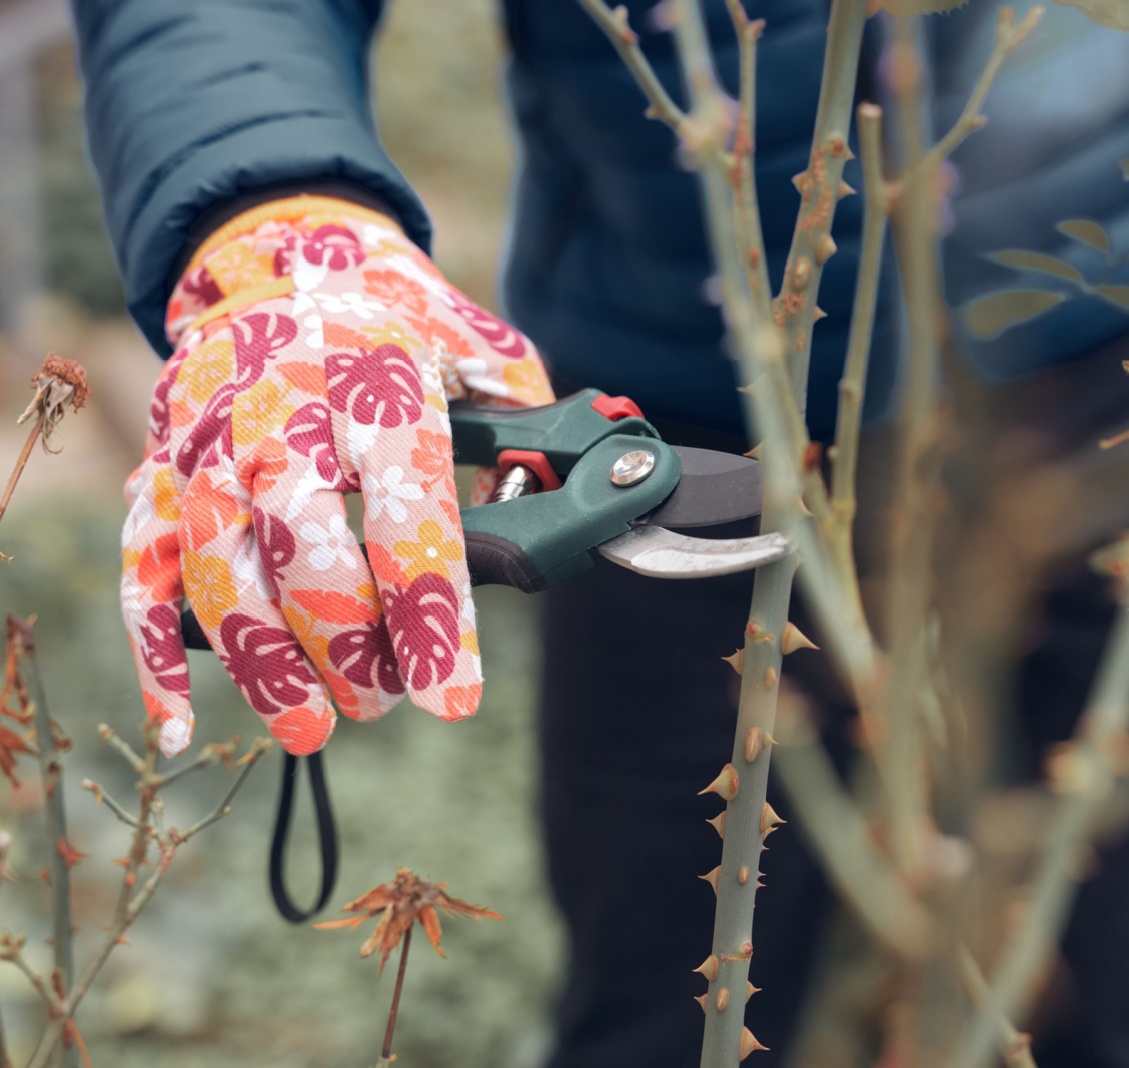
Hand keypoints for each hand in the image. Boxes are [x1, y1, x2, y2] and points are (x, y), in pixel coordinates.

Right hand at [121, 196, 553, 756]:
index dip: (428, 611)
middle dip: (343, 639)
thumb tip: (583, 505)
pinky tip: (185, 722)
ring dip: (263, 659)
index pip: (407, 509)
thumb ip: (534, 431)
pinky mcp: (160, 469)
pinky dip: (156, 650)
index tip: (451, 695)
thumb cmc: (399, 326)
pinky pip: (143, 567)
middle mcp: (283, 409)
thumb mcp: (483, 353)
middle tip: (383, 699)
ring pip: (216, 564)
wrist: (280, 254)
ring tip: (311, 726)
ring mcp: (209, 441)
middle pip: (301, 539)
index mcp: (376, 381)